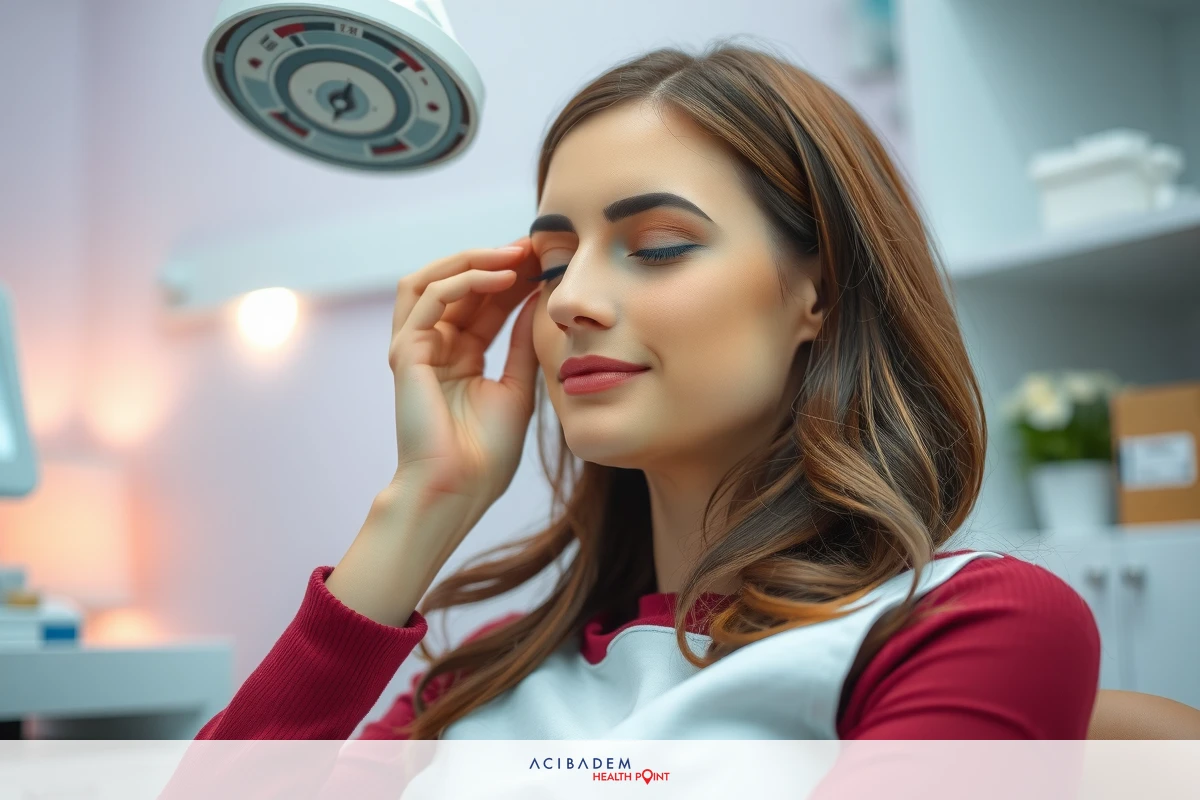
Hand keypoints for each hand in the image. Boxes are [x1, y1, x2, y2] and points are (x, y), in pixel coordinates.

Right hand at [387, 237, 542, 522]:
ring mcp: (415, 348)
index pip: (483, 302)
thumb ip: (521, 345)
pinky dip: (464, 280)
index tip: (547, 259)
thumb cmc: (486, 454)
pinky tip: (500, 277)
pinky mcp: (406, 353)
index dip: (513, 277)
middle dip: (497, 260)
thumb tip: (538, 303)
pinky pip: (430, 299)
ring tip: (515, 254)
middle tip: (535, 244)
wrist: (459, 491)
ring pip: (432, 280)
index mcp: (459, 356)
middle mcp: (433, 346)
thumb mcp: (517, 388)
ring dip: (473, 260)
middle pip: (459, 284)